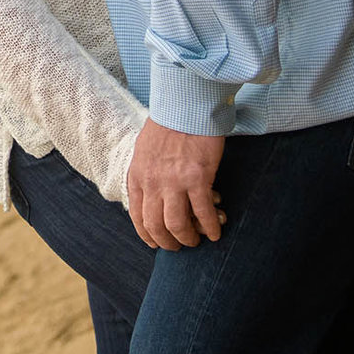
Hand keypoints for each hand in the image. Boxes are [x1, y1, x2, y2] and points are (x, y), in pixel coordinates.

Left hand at [126, 119, 225, 249]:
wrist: (185, 106)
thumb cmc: (168, 126)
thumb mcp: (144, 151)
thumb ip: (146, 174)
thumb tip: (152, 195)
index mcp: (137, 175)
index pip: (137, 215)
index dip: (147, 234)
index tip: (156, 243)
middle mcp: (152, 182)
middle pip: (156, 225)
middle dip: (168, 242)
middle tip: (178, 247)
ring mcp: (174, 182)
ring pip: (177, 224)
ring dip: (188, 238)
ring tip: (196, 241)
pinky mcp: (198, 179)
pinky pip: (203, 213)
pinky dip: (210, 227)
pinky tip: (216, 232)